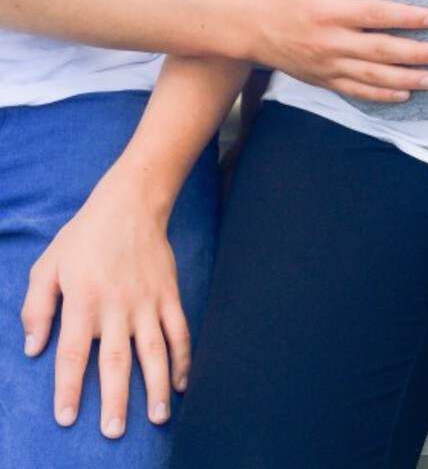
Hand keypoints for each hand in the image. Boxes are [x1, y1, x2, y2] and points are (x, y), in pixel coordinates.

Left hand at [21, 165, 187, 438]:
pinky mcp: (170, 295)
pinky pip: (179, 332)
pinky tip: (182, 383)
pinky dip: (184, 358)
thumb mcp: (47, 266)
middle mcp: (117, 305)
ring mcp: (148, 301)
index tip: (67, 417)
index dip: (70, 387)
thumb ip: (37, 307)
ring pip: (155, 351)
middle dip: (117, 399)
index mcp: (83, 300)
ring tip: (159, 417)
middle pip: (117, 360)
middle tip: (115, 431)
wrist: (132, 205)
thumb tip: (33, 348)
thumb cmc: (84, 237)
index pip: (74, 353)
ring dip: (157, 386)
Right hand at [255, 0, 427, 100]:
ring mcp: (329, 66)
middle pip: (381, 50)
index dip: (406, 17)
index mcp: (330, 12)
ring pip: (374, 76)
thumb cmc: (290, 0)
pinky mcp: (326, 82)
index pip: (375, 15)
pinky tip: (406, 94)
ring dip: (407, 79)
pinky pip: (358, 92)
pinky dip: (382, 96)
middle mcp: (331, 42)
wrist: (254, 31)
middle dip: (416, 53)